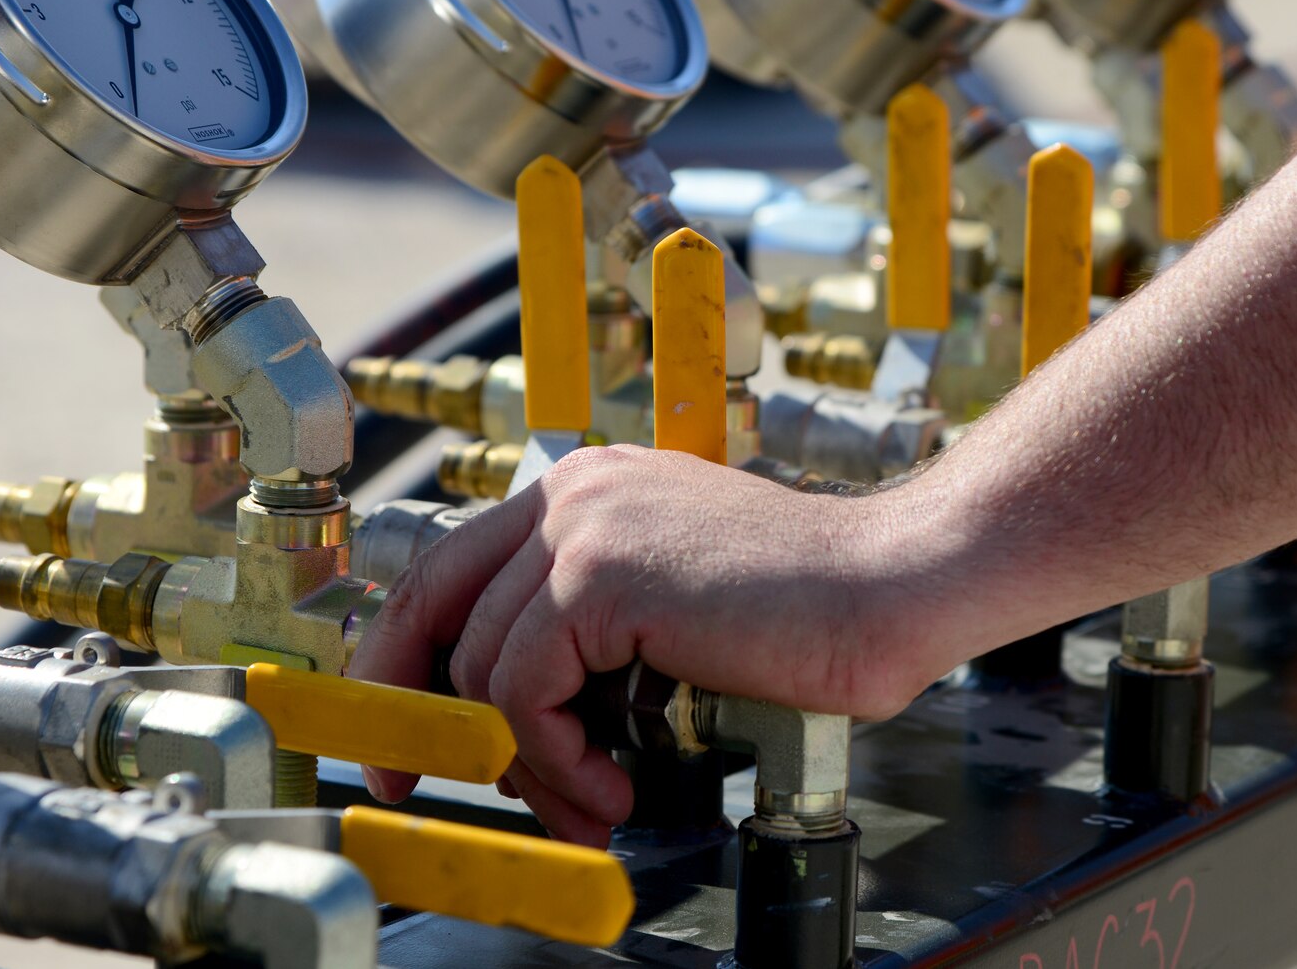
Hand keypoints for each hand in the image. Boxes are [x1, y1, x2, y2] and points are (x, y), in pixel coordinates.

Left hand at [348, 446, 951, 844]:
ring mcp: (582, 526)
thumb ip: (598, 622)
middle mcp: (573, 491)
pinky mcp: (598, 575)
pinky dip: (555, 758)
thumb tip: (519, 704)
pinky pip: (522, 692)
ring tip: (595, 809)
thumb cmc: (810, 610)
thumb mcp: (677, 599)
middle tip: (418, 785)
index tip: (406, 734)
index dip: (407, 655)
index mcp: (590, 488)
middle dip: (413, 709)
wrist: (890, 587)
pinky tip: (613, 787)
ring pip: (482, 671)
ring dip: (529, 766)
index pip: (452, 567)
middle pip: (431, 605)